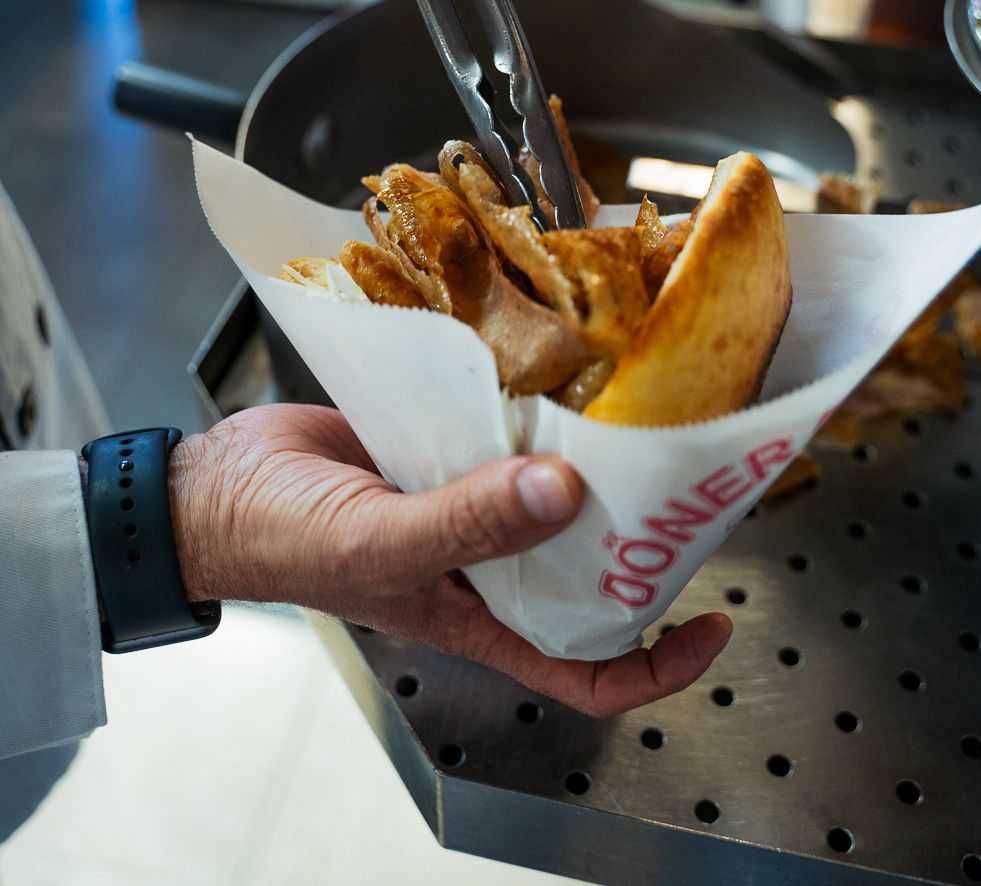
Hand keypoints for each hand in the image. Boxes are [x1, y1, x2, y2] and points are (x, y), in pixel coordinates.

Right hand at [169, 405, 731, 716]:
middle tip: (687, 484)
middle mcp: (487, 558)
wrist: (217, 482)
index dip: (655, 659)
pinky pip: (507, 431)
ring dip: (593, 460)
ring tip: (644, 417)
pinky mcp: (447, 444)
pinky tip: (563, 370)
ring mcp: (469, 497)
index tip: (712, 622)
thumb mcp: (382, 545)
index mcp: (479, 613)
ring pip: (551, 488)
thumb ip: (470, 524)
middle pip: (584, 562)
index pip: (586, 662)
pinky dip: (537, 407)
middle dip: (637, 535)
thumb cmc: (285, 540)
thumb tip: (569, 495)